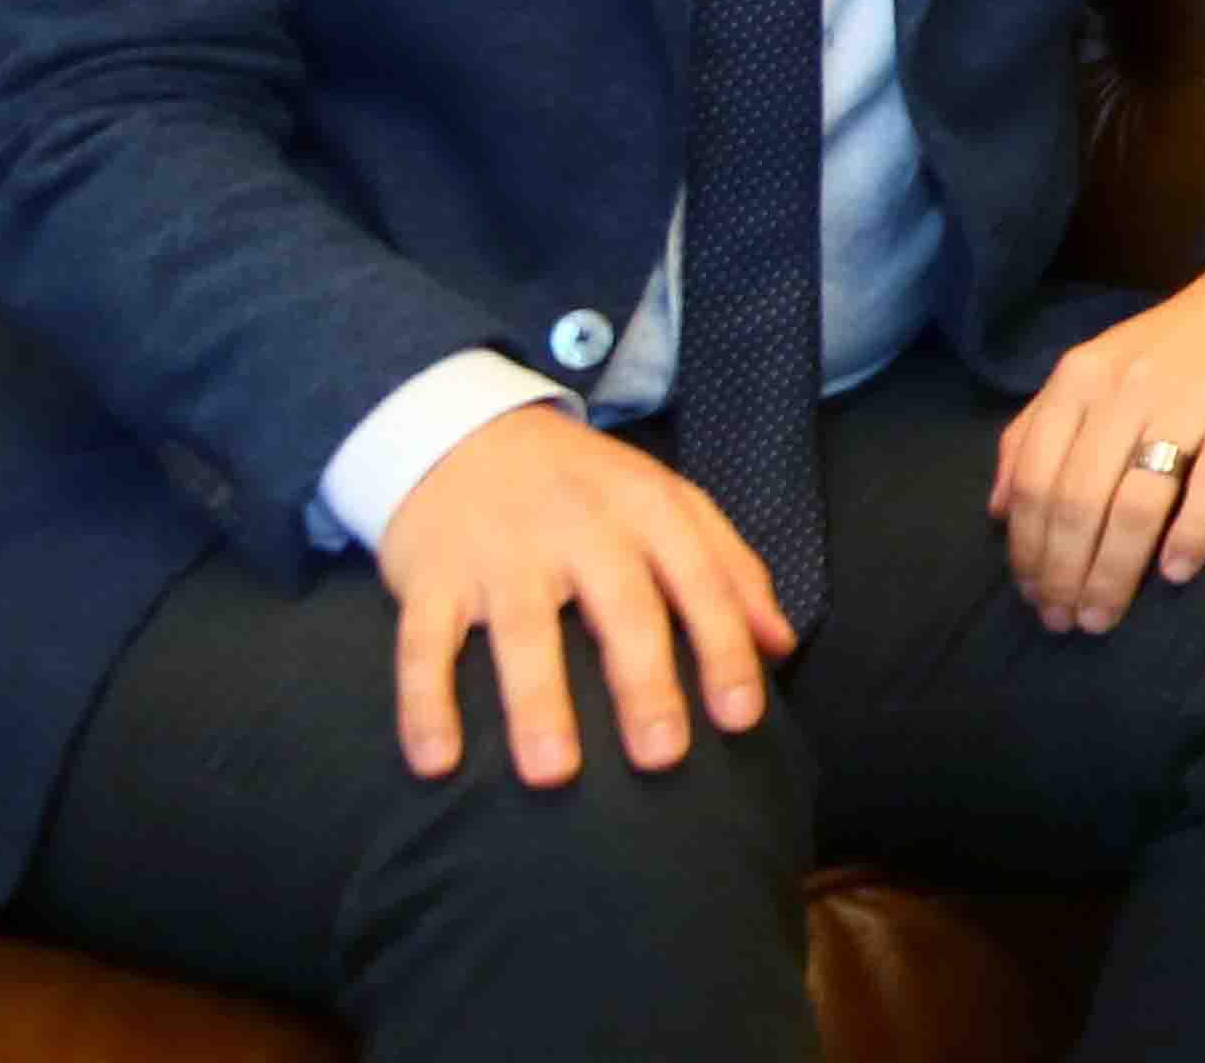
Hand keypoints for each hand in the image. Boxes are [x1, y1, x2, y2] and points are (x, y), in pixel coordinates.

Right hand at [376, 400, 793, 788]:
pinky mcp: (431, 574)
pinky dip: (424, 702)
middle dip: (644, 683)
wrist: (465, 429)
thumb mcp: (667, 501)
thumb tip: (782, 645)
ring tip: (554, 775)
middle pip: (620, 606)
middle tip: (663, 757)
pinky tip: (436, 762)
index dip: (724, 646)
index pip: (699, 578)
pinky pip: (423, 642)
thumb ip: (729, 568)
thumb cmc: (583, 485)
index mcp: (646, 508)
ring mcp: (501, 551)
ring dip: (538, 703)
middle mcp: (578, 526)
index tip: (742, 717)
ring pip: (524, 630)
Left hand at [989, 264, 1204, 635]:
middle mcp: (1127, 388)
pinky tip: (1177, 575)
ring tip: (1105, 616)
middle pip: (1079, 499)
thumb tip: (997, 509)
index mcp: (1081, 379)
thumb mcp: (1093, 371)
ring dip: (1114, 570)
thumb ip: (1036, 430)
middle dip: (1065, 572)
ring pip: (1136, 501)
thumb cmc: (1176, 346)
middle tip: (1067, 622)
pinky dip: (1193, 534)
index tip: (1034, 597)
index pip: (1034, 478)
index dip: (1027, 548)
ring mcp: (1190, 398)